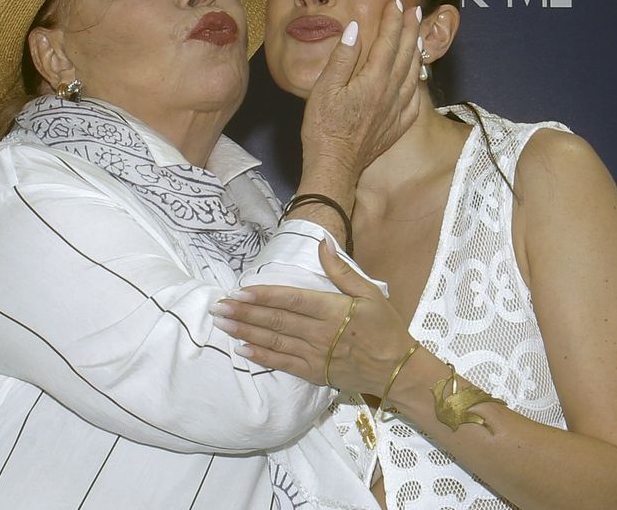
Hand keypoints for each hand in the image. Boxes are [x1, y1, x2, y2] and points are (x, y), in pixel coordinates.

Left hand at [210, 240, 413, 393]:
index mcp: (332, 310)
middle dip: (244, 313)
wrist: (397, 369)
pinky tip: (241, 349)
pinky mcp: (314, 373)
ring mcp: (314, 355)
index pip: (291, 300)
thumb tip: (322, 242)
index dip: (263, 296)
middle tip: (218, 307)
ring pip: (274, 341)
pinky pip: (282, 364)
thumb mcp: (369, 292)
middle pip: (276, 321)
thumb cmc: (385, 327)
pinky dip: (261, 357)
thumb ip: (341, 269)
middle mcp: (319, 333)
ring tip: (222, 324)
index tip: (239, 291)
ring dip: (245, 332)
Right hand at [301, 0, 422, 174]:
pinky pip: (414, 100)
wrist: (334, 165)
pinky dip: (418, 83)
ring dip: (417, 52)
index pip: (388, 42)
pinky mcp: (396, 126)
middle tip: (415, 10)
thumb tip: (355, 29)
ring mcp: (396, 111)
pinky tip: (417, 79)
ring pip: (413, 75)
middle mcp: (390, 93)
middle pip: (405, 55)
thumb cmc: (323, 127)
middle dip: (410, 29)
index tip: (396, 3)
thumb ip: (342, 57)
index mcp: (373, 80)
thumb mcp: (324, 88)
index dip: (393, 21)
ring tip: (418, 36)